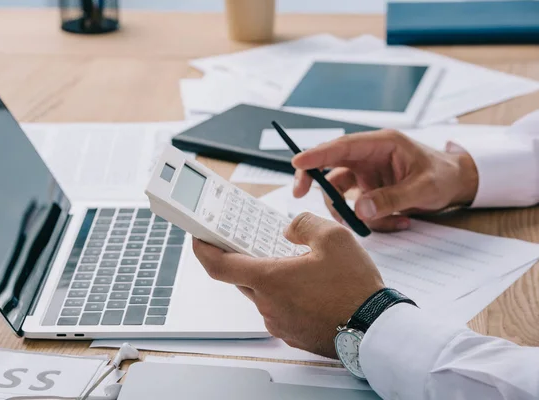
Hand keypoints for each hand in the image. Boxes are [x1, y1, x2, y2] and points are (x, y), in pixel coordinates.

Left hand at [192, 212, 383, 357]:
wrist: (375, 329)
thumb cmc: (355, 288)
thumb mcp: (333, 237)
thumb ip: (303, 224)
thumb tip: (290, 230)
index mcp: (269, 279)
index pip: (219, 266)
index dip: (203, 250)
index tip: (197, 238)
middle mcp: (268, 304)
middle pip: (243, 277)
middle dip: (246, 258)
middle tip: (257, 241)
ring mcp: (279, 322)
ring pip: (263, 292)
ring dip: (272, 276)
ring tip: (297, 263)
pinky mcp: (292, 333)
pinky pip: (279, 308)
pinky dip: (285, 294)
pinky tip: (309, 286)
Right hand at [292, 130, 478, 231]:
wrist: (456, 184)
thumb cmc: (444, 176)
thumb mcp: (423, 188)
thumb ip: (391, 198)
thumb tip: (359, 210)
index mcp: (381, 144)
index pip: (342, 146)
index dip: (317, 154)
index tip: (297, 163)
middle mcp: (368, 156)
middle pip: (328, 165)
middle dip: (313, 180)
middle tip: (298, 193)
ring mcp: (366, 174)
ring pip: (339, 192)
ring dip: (352, 213)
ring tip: (388, 223)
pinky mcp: (368, 190)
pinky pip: (356, 208)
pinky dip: (370, 220)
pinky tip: (398, 223)